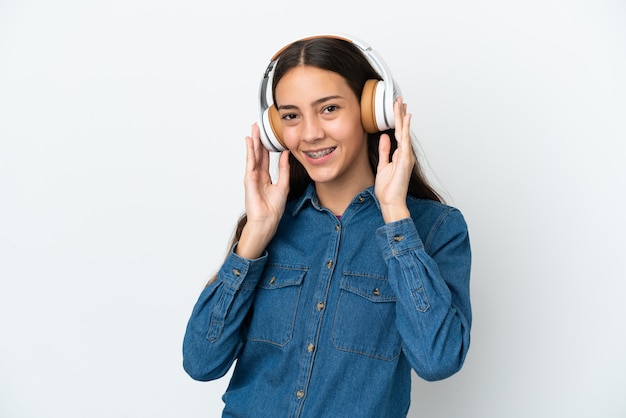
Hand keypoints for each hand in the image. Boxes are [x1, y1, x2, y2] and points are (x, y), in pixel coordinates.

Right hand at [236, 123, 289, 258]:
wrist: (267, 220)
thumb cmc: (273, 208)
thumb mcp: (283, 184)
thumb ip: (283, 168)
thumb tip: (286, 154)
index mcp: (265, 178)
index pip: (265, 158)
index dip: (265, 147)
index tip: (266, 136)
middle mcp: (257, 176)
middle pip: (257, 154)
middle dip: (257, 140)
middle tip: (257, 127)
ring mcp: (252, 177)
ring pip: (253, 155)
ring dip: (253, 142)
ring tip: (253, 129)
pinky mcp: (249, 179)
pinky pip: (250, 162)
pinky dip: (250, 151)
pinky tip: (249, 142)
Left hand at [375, 97, 413, 222]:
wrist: (391, 202)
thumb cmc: (388, 189)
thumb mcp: (383, 165)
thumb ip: (385, 151)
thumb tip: (385, 137)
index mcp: (399, 155)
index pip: (399, 133)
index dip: (397, 120)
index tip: (397, 107)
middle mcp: (405, 154)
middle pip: (403, 129)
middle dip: (400, 114)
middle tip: (399, 99)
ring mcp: (406, 156)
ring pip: (404, 132)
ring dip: (402, 117)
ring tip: (400, 103)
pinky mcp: (405, 160)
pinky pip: (405, 141)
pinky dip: (406, 129)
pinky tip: (406, 119)